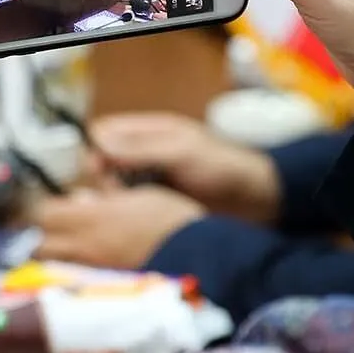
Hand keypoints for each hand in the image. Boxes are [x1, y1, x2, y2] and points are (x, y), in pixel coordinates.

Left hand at [34, 185, 208, 269]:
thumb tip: (80, 200)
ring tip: (67, 250)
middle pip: (38, 245)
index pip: (42, 213)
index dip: (42, 208)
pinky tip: (85, 268)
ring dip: (53, 257)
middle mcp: (83, 248)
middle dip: (40, 237)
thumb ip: (105, 199)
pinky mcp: (104, 291)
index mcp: (90, 219)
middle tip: (52, 229)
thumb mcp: (139, 195)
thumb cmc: (172, 221)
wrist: (199, 259)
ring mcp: (92, 273)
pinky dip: (71, 274)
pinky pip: (74, 282)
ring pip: (52, 268)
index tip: (49, 204)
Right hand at [79, 112, 282, 222]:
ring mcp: (151, 178)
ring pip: (115, 187)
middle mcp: (146, 153)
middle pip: (105, 162)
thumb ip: (140, 149)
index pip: (105, 133)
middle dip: (106, 179)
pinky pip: (132, 205)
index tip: (100, 171)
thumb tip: (99, 141)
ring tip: (135, 209)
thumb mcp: (181, 154)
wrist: (257, 201)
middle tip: (121, 194)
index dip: (96, 150)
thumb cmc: (224, 168)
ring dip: (118, 198)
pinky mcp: (158, 202)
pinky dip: (131, 212)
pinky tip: (141, 221)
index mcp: (150, 131)